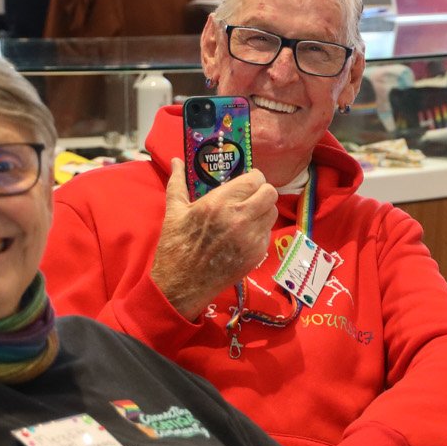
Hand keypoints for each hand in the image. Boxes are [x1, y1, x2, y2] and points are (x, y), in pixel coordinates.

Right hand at [150, 168, 279, 320]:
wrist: (181, 285)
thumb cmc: (175, 246)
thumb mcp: (174, 211)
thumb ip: (177, 182)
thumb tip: (176, 160)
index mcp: (219, 203)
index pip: (255, 179)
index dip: (253, 178)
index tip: (245, 183)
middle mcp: (240, 218)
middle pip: (270, 193)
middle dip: (262, 192)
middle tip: (250, 196)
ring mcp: (251, 238)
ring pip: (272, 212)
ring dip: (263, 210)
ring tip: (247, 214)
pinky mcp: (257, 254)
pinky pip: (268, 232)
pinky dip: (260, 229)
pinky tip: (243, 233)